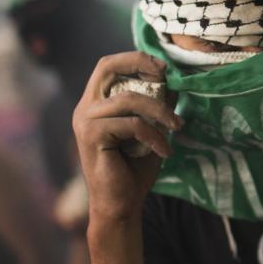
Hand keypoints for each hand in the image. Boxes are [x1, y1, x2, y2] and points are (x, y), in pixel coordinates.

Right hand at [72, 52, 182, 223]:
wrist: (121, 205)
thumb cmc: (135, 168)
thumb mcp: (151, 130)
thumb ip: (157, 105)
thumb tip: (175, 81)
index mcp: (95, 103)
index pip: (108, 65)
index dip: (135, 58)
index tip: (163, 67)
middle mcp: (85, 108)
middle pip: (107, 66)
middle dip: (140, 64)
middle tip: (168, 77)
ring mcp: (85, 121)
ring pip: (129, 99)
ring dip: (161, 111)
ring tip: (177, 127)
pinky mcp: (92, 136)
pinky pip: (132, 125)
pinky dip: (154, 136)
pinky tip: (165, 151)